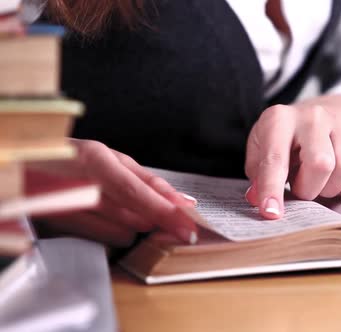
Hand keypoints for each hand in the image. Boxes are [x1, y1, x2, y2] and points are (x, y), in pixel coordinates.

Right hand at [32, 139, 198, 246]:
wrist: (20, 166)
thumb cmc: (70, 160)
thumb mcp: (109, 159)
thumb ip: (147, 180)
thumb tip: (183, 202)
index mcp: (94, 159)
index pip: (136, 192)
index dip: (165, 212)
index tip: (187, 227)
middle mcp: (76, 185)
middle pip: (133, 217)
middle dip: (147, 217)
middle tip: (138, 207)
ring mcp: (62, 211)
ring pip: (120, 234)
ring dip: (126, 226)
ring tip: (106, 206)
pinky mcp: (55, 232)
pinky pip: (101, 243)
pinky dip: (107, 234)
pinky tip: (94, 218)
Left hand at [245, 95, 340, 218]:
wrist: (316, 118)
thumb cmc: (283, 142)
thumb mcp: (261, 151)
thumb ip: (259, 176)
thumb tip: (262, 202)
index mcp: (279, 120)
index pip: (275, 159)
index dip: (272, 189)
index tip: (272, 213)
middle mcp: (313, 117)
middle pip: (321, 163)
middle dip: (310, 189)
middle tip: (301, 189)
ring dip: (331, 188)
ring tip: (319, 184)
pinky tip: (339, 183)